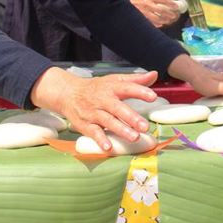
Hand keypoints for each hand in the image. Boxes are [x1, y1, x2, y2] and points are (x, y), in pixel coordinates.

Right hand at [30, 67, 158, 150]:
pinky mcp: (85, 124)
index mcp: (112, 87)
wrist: (68, 93)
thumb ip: (136, 80)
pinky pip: (93, 132)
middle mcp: (103, 99)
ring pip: (107, 121)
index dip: (140, 91)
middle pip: (118, 108)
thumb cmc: (97, 88)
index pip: (127, 88)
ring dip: (120, 130)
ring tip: (134, 137)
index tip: (153, 97)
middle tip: (145, 126)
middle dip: (131, 117)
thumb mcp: (115, 80)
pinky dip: (100, 140)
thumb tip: (155, 74)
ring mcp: (93, 112)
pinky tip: (109, 147)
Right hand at [125, 0, 179, 26]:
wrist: (120, 2)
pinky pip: (151, 23)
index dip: (171, 3)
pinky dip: (157, 24)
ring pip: (157, 18)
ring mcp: (144, 12)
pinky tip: (161, 24)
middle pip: (162, 10)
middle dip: (170, 13)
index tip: (176, 6)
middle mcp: (147, 4)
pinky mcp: (140, 18)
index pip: (163, 0)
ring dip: (165, 20)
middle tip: (175, 15)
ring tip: (170, 21)